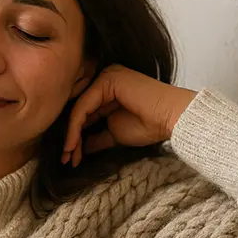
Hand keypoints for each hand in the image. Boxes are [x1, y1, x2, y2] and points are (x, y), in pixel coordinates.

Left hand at [62, 64, 196, 166]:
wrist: (170, 119)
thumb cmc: (149, 125)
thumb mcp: (115, 134)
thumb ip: (97, 137)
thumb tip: (81, 147)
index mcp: (109, 89)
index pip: (85, 112)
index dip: (75, 136)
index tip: (70, 158)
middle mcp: (105, 80)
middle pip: (80, 110)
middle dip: (71, 137)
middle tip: (66, 159)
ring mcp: (105, 77)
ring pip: (78, 109)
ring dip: (71, 135)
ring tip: (68, 156)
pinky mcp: (106, 80)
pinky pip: (83, 107)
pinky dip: (75, 128)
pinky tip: (72, 145)